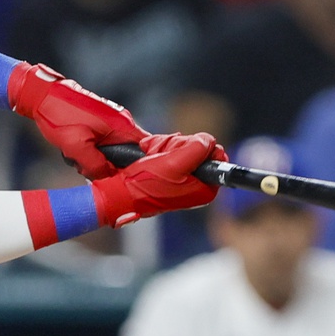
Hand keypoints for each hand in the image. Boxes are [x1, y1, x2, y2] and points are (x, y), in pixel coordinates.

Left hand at [7, 63, 146, 178]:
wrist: (42, 95)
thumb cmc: (58, 116)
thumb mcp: (76, 146)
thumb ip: (96, 165)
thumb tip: (108, 176)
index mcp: (122, 125)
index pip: (144, 151)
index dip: (137, 168)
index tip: (123, 179)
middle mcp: (121, 121)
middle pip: (129, 154)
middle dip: (112, 166)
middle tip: (91, 170)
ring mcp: (111, 120)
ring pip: (114, 151)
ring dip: (98, 160)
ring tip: (78, 159)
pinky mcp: (100, 122)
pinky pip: (104, 144)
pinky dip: (92, 152)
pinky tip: (76, 152)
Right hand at [91, 132, 221, 226]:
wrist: (119, 194)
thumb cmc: (145, 184)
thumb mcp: (175, 162)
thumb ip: (198, 148)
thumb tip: (209, 141)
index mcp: (205, 188)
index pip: (215, 155)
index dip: (198, 147)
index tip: (182, 151)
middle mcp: (195, 186)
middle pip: (196, 149)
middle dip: (176, 146)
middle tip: (162, 155)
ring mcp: (180, 180)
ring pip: (180, 148)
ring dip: (163, 147)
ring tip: (151, 157)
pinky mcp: (166, 175)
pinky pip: (167, 152)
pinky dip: (156, 150)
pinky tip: (147, 156)